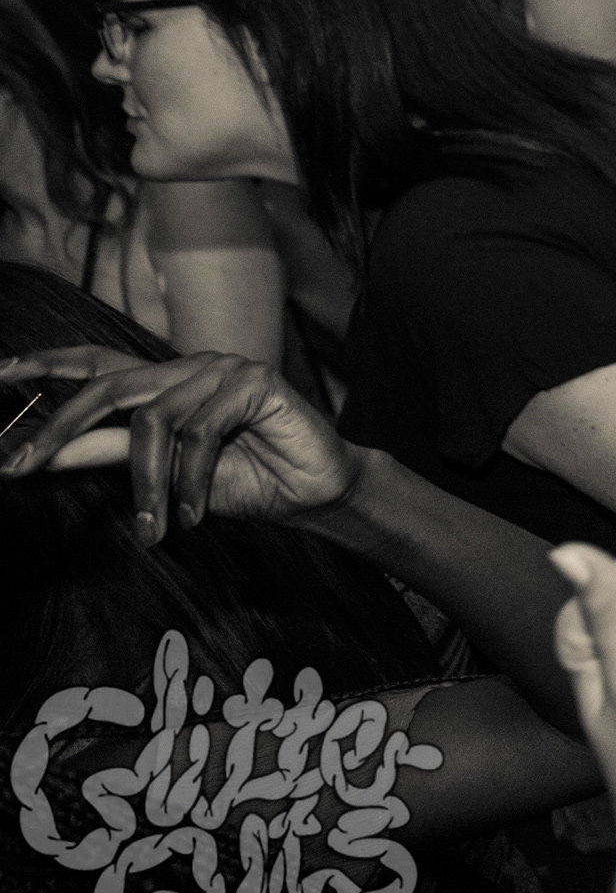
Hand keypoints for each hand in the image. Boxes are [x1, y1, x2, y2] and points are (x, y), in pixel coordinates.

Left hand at [0, 347, 361, 542]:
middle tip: (21, 467)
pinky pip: (200, 433)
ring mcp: (223, 369)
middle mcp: (189, 367)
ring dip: (146, 484)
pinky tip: (194, 513)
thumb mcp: (163, 475)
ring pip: (154, 421)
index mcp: (165, 383)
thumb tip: (50, 452)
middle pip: (109, 385)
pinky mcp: (255, 382)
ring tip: (154, 530)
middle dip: (60, 428)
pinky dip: (190, 482)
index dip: (46, 363)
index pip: (96, 362)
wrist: (310, 493)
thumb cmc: (241, 481)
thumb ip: (111, 454)